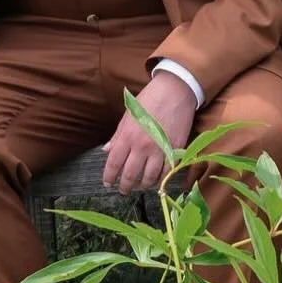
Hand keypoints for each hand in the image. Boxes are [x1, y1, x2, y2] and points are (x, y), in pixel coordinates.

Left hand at [102, 69, 198, 193]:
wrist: (174, 92)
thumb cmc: (148, 101)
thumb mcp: (127, 116)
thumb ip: (117, 136)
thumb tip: (106, 151)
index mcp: (127, 136)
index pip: (114, 163)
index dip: (109, 176)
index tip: (107, 184)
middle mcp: (142, 146)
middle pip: (130, 174)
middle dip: (124, 186)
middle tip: (122, 190)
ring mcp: (159, 149)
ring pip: (149, 177)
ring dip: (142, 186)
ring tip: (138, 187)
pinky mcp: (175, 150)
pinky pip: (167, 172)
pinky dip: (160, 179)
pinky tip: (155, 180)